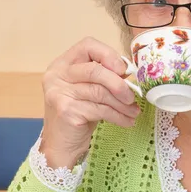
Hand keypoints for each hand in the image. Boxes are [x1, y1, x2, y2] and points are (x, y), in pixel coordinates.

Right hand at [41, 37, 139, 167]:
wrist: (62, 145)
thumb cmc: (79, 114)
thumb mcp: (90, 91)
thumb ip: (104, 77)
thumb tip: (130, 72)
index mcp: (63, 64)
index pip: (87, 46)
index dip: (108, 55)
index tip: (123, 69)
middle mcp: (57, 75)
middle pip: (95, 70)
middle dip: (119, 84)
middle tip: (132, 97)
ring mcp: (59, 93)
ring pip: (100, 92)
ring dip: (122, 104)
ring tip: (134, 112)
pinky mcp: (66, 111)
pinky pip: (100, 110)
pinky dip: (118, 116)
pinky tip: (126, 121)